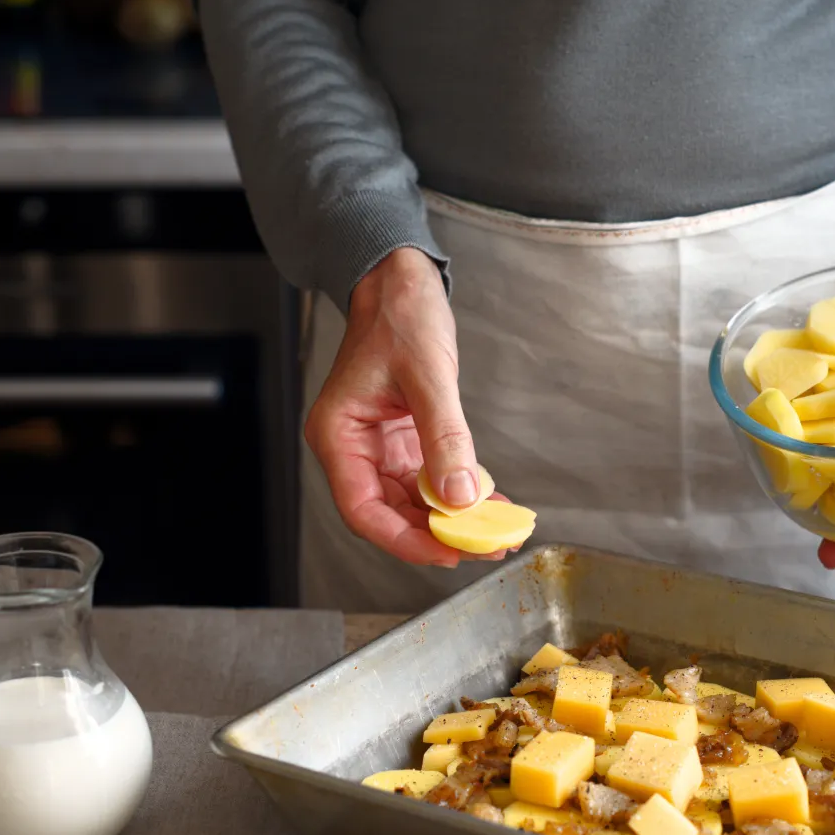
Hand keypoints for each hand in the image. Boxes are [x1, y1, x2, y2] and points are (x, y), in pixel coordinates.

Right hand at [304, 247, 504, 566]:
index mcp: (338, 436)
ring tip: (495, 532)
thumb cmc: (399, 315)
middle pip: (390, 513)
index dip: (405, 539)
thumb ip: (445, 439)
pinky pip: (429, 479)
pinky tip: (489, 503)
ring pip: (412, 501)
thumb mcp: (427, 376)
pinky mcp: (403, 440)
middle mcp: (353, 448)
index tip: (447, 552)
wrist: (401, 282)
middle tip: (485, 546)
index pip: (364, 510)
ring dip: (452, 519)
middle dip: (437, 535)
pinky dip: (457, 493)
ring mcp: (379, 447)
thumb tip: (461, 497)